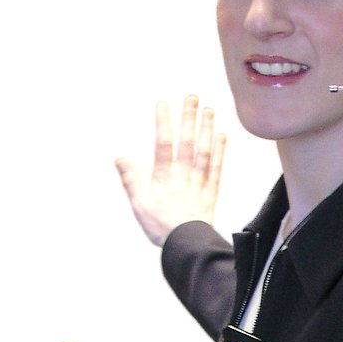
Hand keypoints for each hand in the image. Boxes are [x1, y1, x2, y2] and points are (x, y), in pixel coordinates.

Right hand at [115, 95, 225, 247]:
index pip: (163, 143)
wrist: (187, 244)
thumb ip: (131, 180)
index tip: (163, 103)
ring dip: (206, 128)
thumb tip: (120, 159)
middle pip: (187, 141)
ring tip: (208, 109)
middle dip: (189, 117)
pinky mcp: (211, 190)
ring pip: (204, 150)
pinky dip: (220, 150)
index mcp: (164, 176)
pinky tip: (221, 135)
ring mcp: (200, 180)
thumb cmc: (161, 227)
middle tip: (192, 97)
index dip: (163, 122)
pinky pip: (217, 166)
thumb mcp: (139, 205)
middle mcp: (183, 174)